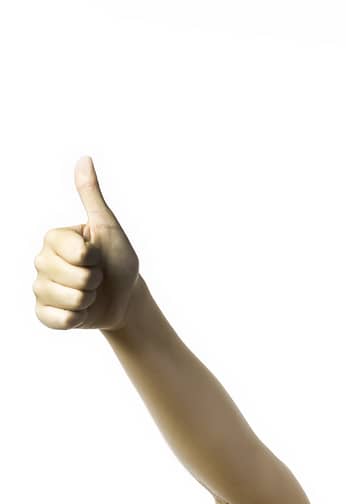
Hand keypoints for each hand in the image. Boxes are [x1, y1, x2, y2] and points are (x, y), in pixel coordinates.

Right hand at [33, 155, 140, 333]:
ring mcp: (40, 287)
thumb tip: (84, 158)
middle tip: (96, 278)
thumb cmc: (117, 260)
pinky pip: (57, 320)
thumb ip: (92, 196)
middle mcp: (41, 260)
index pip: (78, 254)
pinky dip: (76, 319)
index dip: (96, 259)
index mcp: (54, 238)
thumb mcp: (108, 227)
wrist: (123, 298)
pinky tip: (80, 311)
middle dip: (95, 282)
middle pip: (74, 278)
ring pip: (68, 300)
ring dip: (88, 301)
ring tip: (89, 293)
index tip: (98, 256)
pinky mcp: (44, 312)